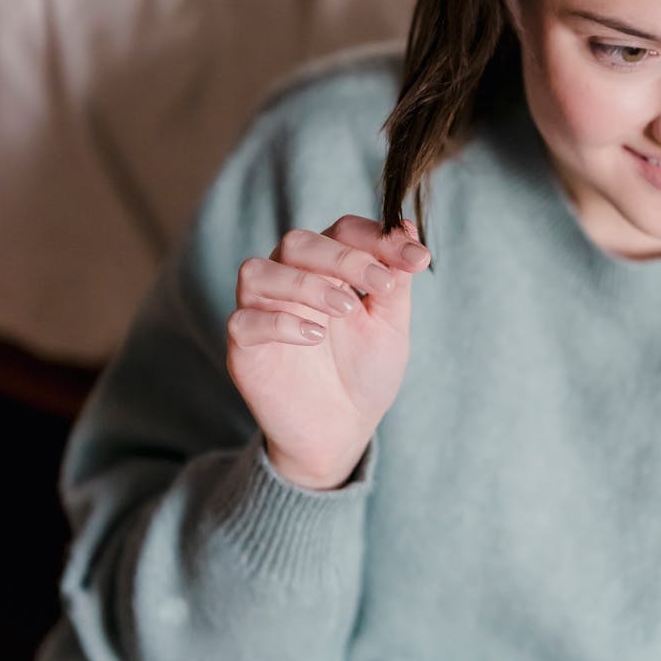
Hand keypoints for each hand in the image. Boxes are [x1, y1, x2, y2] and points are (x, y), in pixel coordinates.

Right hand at [226, 215, 430, 489]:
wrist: (343, 431)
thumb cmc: (364, 372)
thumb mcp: (391, 325)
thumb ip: (396, 280)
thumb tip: (410, 228)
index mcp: (326, 268)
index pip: (342, 231)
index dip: (377, 237)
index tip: (416, 259)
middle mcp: (289, 280)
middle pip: (297, 242)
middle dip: (342, 258)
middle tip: (381, 284)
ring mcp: (261, 311)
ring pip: (258, 271)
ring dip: (305, 283)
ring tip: (346, 309)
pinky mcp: (244, 347)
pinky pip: (243, 321)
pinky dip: (279, 322)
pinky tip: (315, 337)